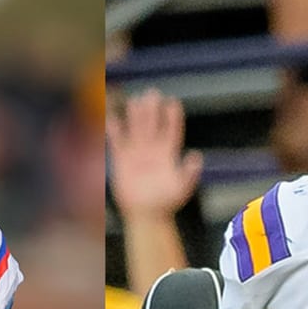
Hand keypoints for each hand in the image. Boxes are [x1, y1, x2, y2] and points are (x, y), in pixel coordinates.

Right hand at [106, 89, 203, 222]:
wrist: (146, 215)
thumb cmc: (166, 202)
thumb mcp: (182, 188)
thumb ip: (190, 173)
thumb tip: (196, 156)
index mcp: (168, 153)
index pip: (172, 130)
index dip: (172, 117)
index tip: (172, 102)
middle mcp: (153, 149)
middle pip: (152, 125)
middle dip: (152, 109)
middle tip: (151, 93)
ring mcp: (137, 153)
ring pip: (136, 129)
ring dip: (135, 115)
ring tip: (135, 100)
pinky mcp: (122, 160)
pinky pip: (117, 141)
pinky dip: (114, 130)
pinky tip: (112, 117)